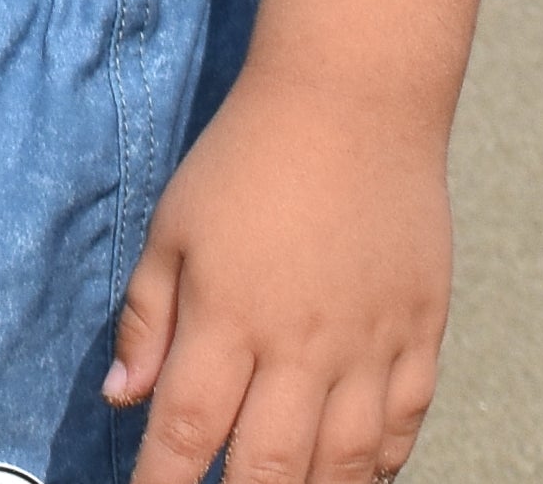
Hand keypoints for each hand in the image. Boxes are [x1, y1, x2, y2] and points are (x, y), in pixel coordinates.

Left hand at [104, 77, 450, 483]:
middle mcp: (300, 343)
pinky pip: (405, 426)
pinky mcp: (421, 332)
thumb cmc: (247, 157)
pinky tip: (356, 475)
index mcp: (228, 315)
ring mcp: (369, 344)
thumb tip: (122, 397)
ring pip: (344, 464)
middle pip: (271, 468)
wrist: (352, 97)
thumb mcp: (174, 224)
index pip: (187, 432)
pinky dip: (382, 465)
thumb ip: (148, 316)